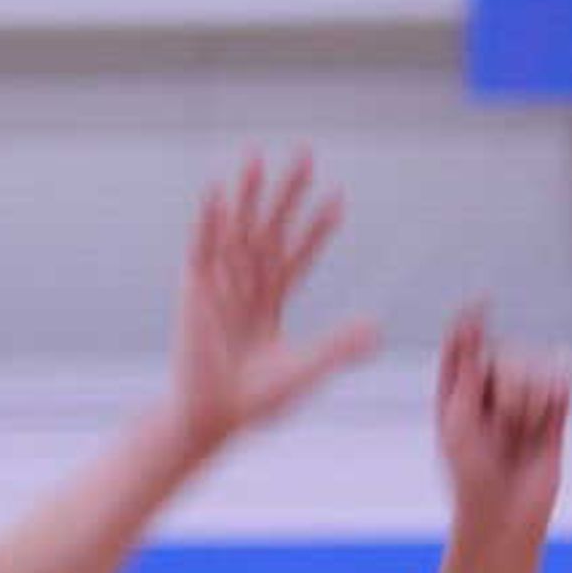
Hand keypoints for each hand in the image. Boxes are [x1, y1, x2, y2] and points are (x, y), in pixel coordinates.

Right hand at [169, 153, 378, 455]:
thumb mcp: (304, 369)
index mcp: (271, 302)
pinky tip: (216, 191)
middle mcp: (246, 286)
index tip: (338, 199)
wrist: (212, 418)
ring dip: (247, 194)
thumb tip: (377, 330)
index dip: (317, 229)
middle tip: (305, 154)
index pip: (298, 255)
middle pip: (269, 229)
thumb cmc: (254, 402)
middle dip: (286, 193)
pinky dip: (208, 220)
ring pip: (237, 229)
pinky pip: (201, 248)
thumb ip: (337, 347)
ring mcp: (219, 285)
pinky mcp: (194, 292)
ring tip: (257, 155)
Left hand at [434, 308, 571, 546]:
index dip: (473, 322)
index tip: (482, 299)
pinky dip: (558, 397)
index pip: (466, 345)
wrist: (505, 518)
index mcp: (459, 391)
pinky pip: (562, 382)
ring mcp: (524, 400)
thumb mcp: (458, 421)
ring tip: (520, 435)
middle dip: (511, 387)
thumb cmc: (470, 477)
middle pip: (510, 356)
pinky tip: (549, 419)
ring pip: (538, 369)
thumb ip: (466, 371)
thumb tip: (470, 326)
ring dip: (531, 401)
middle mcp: (491, 391)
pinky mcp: (553, 413)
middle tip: (502, 426)